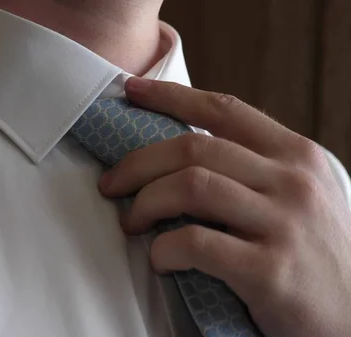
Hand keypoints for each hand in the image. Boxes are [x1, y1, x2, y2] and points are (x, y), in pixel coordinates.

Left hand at [98, 77, 350, 336]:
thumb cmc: (312, 254)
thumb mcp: (300, 196)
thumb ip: (254, 168)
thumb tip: (180, 151)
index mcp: (296, 156)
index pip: (224, 110)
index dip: (171, 96)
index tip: (132, 91)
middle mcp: (293, 181)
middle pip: (193, 147)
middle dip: (137, 163)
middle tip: (111, 184)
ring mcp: (284, 224)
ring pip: (190, 186)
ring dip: (145, 202)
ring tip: (131, 222)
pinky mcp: (270, 271)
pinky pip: (195, 242)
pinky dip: (163, 249)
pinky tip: (160, 259)